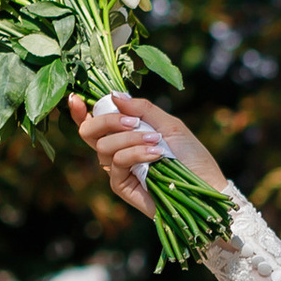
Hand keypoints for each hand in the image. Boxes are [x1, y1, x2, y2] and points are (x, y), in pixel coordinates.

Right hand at [74, 89, 220, 215]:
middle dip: (107, 121)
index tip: (75, 98)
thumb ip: (143, 109)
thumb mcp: (170, 125)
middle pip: (89, 132)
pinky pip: (117, 163)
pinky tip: (156, 155)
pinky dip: (135, 153)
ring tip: (156, 141)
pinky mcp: (121, 186)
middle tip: (133, 122)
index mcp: (124, 134)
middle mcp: (116, 150)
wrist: (205, 186)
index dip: (79, 111)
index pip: (93, 122)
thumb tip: (114, 95)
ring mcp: (117, 169)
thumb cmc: (191, 156)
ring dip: (130, 139)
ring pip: (103, 146)